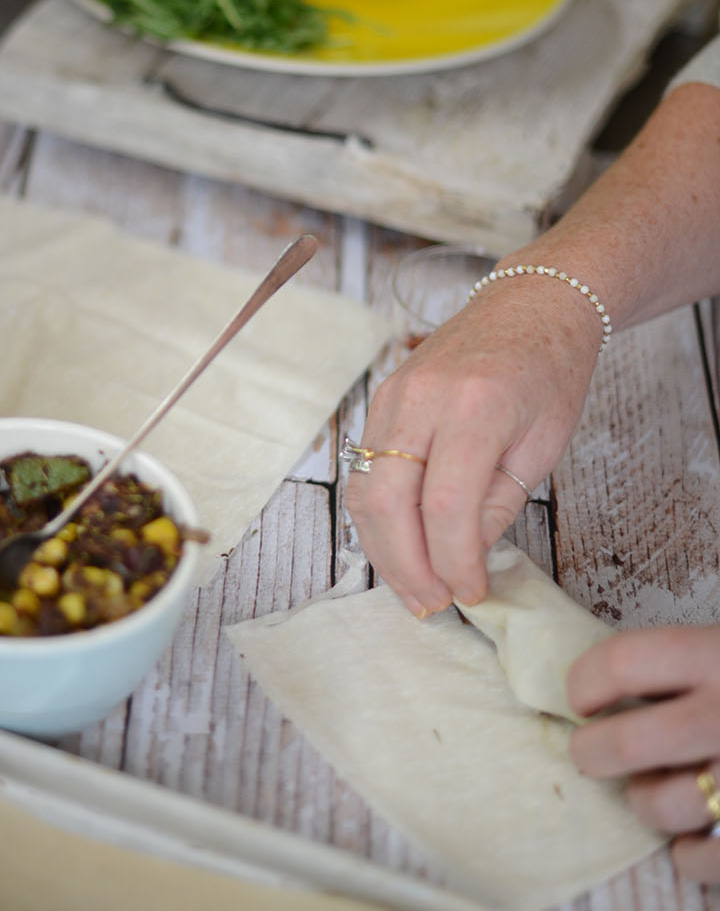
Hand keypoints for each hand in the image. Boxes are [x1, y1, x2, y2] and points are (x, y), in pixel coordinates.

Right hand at [346, 278, 598, 614]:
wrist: (528, 306)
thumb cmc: (548, 371)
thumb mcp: (543, 445)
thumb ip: (497, 504)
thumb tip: (461, 559)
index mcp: (475, 406)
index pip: (444, 505)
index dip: (452, 561)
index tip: (470, 593)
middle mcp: (421, 399)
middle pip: (387, 502)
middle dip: (406, 566)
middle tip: (432, 604)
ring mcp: (391, 397)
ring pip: (363, 491)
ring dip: (383, 550)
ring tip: (413, 589)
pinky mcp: (379, 402)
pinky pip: (363, 472)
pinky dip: (377, 519)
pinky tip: (401, 547)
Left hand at [568, 627, 719, 882]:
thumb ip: (690, 663)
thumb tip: (606, 689)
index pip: (621, 662)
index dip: (585, 682)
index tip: (583, 698)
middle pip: (624, 743)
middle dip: (593, 752)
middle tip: (594, 753)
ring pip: (659, 806)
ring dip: (646, 802)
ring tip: (659, 789)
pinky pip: (700, 861)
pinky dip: (689, 855)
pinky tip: (697, 837)